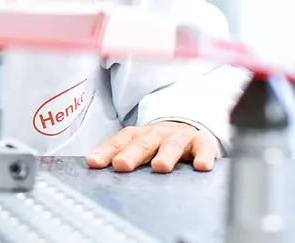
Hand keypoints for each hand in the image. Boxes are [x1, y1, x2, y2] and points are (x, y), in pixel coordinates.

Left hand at [86, 121, 217, 172]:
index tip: (94, 163)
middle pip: (142, 143)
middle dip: (131, 154)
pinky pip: (203, 149)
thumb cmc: (158, 144)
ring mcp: (179, 137)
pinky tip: (201, 167)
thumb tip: (95, 168)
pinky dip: (202, 156)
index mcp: (138, 135)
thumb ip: (122, 155)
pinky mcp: (202, 143)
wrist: (189, 129)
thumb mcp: (139, 147)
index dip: (106, 151)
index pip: (119, 141)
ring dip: (165, 155)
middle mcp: (156, 134)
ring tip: (160, 167)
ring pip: (171, 144)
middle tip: (121, 165)